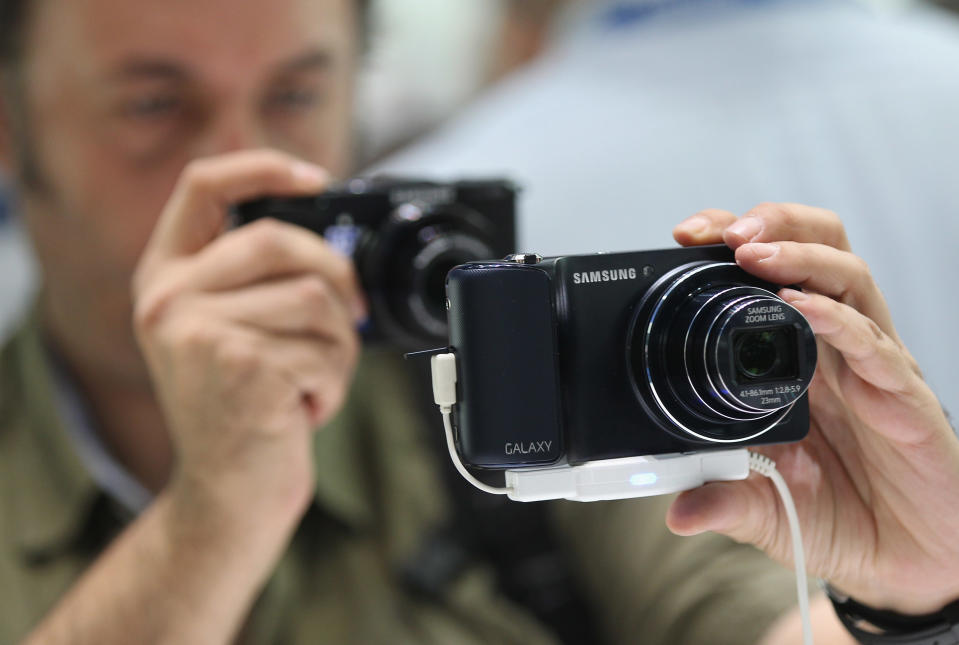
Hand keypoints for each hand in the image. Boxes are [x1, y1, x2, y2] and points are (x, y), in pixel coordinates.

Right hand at [132, 149, 363, 535]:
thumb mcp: (226, 333)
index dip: (263, 168)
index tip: (316, 179)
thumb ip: (252, 281)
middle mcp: (168, 299)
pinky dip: (334, 384)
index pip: (204, 186)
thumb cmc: (242, 410)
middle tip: (352, 318)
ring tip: (313, 380)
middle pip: (281, 240)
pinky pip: (325, 348)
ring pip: (315, 298)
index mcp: (165, 278)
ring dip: (338, 347)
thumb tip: (330, 241)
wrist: (229, 492)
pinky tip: (303, 408)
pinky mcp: (239, 365)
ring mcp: (198, 331)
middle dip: (336, 280)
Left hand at [667, 203, 958, 614]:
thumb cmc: (839, 518)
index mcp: (797, 358)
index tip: (686, 235)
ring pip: (847, 277)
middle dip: (773, 224)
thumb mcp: (764, 509)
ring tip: (753, 253)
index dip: (732, 245)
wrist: (906, 562)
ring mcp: (870, 365)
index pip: (770, 275)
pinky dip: (835, 319)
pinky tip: (801, 309)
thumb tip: (676, 512)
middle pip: (817, 249)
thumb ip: (722, 500)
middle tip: (724, 233)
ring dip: (799, 255)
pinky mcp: (901, 395)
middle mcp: (834, 348)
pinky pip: (871, 342)